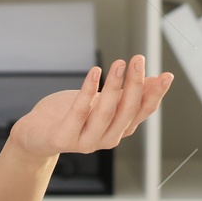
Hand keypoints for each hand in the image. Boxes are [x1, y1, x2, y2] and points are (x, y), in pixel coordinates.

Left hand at [7, 55, 172, 160]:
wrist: (35, 135)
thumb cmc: (68, 116)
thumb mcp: (100, 102)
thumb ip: (124, 95)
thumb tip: (154, 78)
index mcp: (119, 129)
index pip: (143, 112)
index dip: (155, 94)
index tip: (166, 75)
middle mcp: (107, 138)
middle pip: (127, 111)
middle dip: (136, 84)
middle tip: (139, 59)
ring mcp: (86, 141)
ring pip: (106, 112)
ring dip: (115, 86)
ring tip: (120, 62)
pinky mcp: (64, 138)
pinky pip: (79, 112)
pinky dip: (88, 91)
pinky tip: (95, 72)